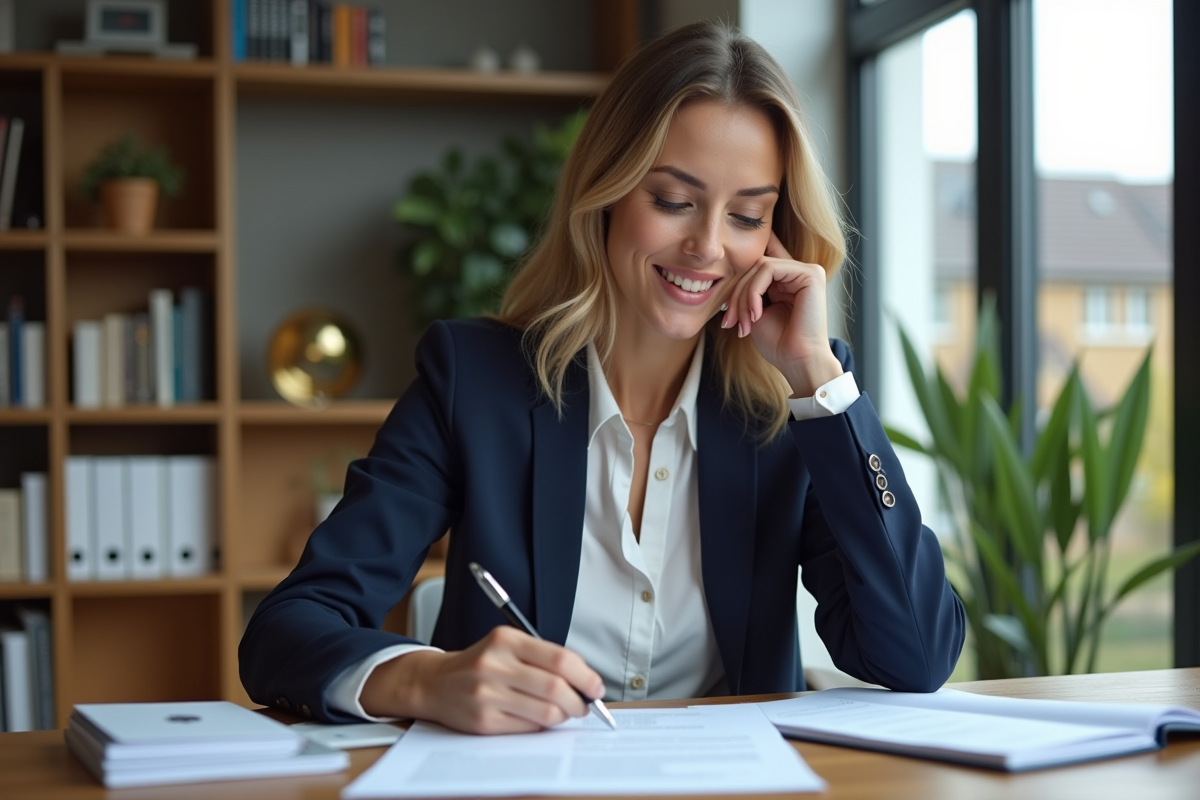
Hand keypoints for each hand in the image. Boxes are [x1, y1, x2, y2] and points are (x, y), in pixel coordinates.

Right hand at [360, 626, 605, 733]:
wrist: (435, 683)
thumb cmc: (481, 664)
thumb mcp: (507, 645)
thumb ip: (543, 658)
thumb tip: (585, 680)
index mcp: (506, 640)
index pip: (559, 659)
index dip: (585, 676)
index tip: (596, 686)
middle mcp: (494, 665)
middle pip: (556, 688)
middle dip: (580, 701)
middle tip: (585, 705)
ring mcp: (487, 695)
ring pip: (546, 712)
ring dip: (564, 716)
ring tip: (564, 712)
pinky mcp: (483, 721)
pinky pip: (528, 728)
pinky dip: (542, 725)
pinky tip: (539, 718)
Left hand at [720, 231, 842, 397]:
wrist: (797, 362)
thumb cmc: (778, 343)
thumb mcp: (753, 311)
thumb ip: (747, 289)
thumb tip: (728, 271)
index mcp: (788, 280)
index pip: (760, 260)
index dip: (740, 271)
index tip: (726, 302)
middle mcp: (798, 272)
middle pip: (755, 265)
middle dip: (736, 294)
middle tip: (730, 322)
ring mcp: (807, 271)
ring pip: (759, 266)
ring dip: (744, 296)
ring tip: (744, 323)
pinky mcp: (811, 273)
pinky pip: (769, 269)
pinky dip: (754, 292)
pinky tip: (756, 315)